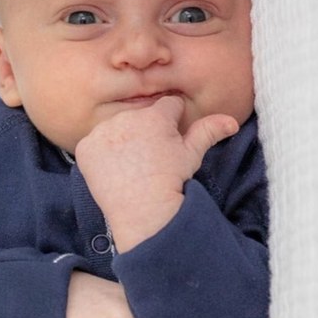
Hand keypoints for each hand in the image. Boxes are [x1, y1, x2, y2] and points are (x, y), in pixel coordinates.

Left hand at [75, 97, 238, 251]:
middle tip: (149, 160)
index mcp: (156, 115)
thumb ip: (209, 131)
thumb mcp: (192, 156)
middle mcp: (127, 117)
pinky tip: (112, 171)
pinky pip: (93, 145)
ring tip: (130, 166)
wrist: (144, 211)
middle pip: (138, 117)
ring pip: (115, 129)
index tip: (168, 143)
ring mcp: (103, 132)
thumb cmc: (171, 182)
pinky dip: (99, 156)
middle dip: (145, 132)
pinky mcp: (85, 148)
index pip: (167, 106)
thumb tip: (231, 121)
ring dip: (121, 141)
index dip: (171, 124)